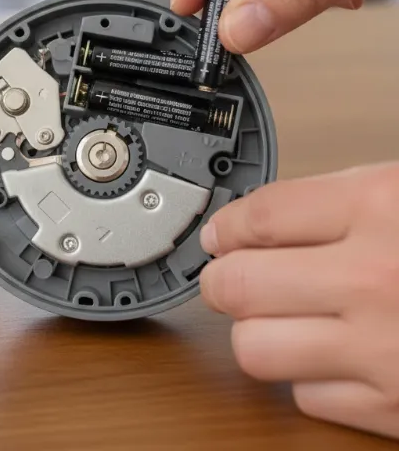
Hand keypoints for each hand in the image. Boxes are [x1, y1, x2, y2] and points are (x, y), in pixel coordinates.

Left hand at [199, 162, 398, 438]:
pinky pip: (309, 398)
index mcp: (382, 206)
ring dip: (255, 332)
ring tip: (275, 317)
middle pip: (235, 285)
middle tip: (228, 275)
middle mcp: (375, 278)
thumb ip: (342, 202)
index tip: (217, 234)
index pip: (257, 216)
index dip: (224, 226)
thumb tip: (259, 221)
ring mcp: (386, 350)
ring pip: (255, 350)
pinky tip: (332, 356)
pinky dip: (309, 377)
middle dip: (221, 279)